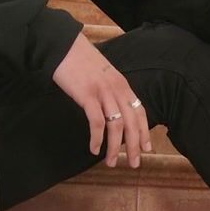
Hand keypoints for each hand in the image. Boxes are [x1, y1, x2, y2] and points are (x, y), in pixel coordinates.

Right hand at [51, 32, 151, 167]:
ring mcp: (103, 92)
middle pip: (131, 122)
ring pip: (116, 126)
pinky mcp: (87, 96)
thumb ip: (111, 90)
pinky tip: (94, 149)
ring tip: (110, 162)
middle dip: (134, 146)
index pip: (139, 111)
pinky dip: (97, 138)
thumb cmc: (79, 61)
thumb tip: (113, 110)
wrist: (63, 47)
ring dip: (114, 147)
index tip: (146, 148)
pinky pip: (97, 122)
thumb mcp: (102, 74)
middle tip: (133, 164)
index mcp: (122, 84)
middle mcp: (117, 89)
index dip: (144, 131)